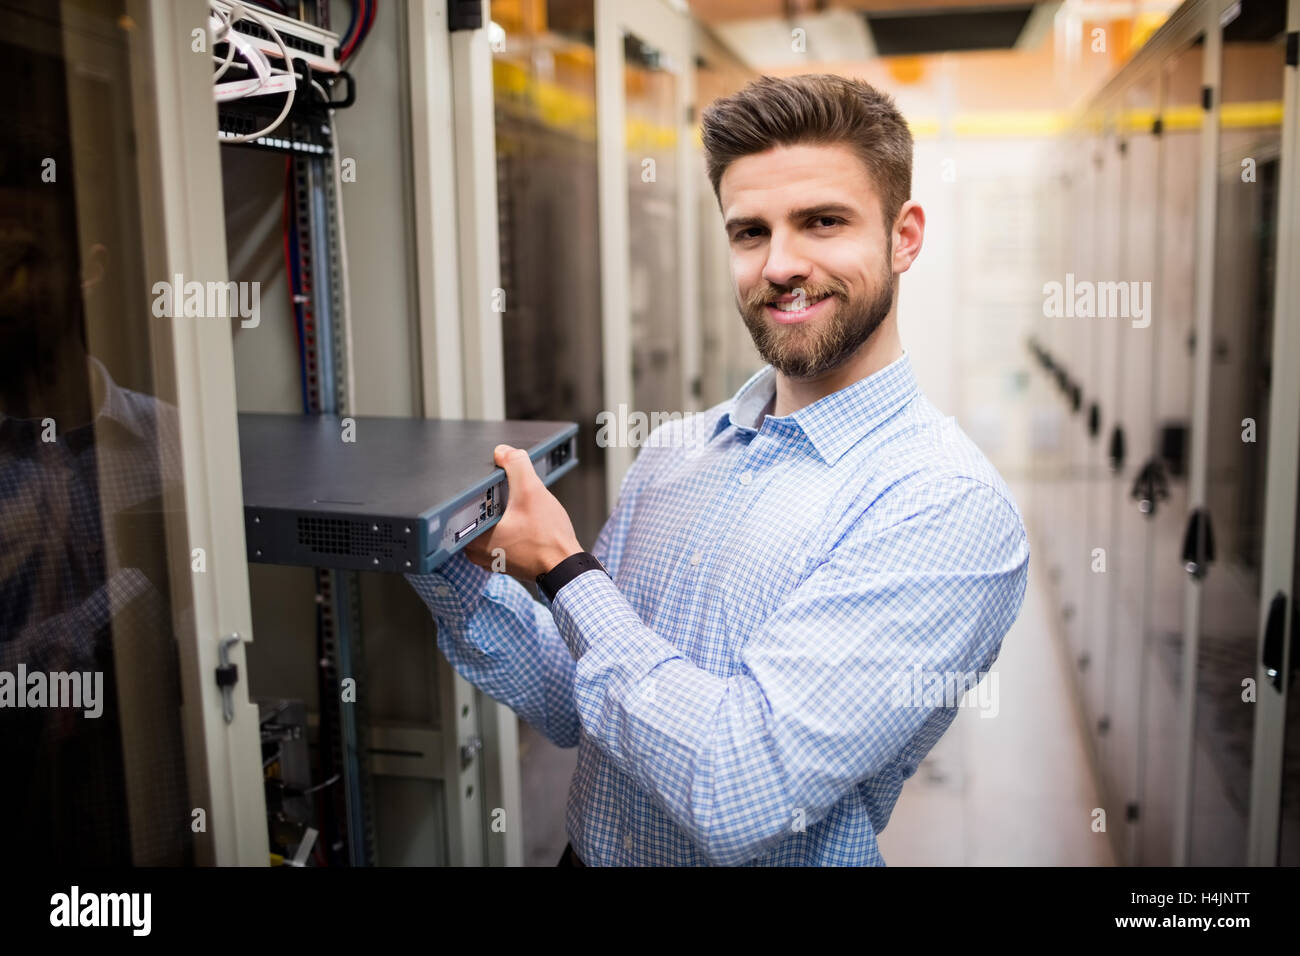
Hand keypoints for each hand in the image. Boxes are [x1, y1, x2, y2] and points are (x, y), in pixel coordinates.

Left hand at [463, 444, 582, 578]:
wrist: (567, 566)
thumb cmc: (549, 539)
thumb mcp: (532, 492)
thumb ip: (516, 466)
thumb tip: (503, 452)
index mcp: (474, 539)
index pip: (466, 503)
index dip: (481, 487)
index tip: (495, 482)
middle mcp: (476, 553)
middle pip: (479, 513)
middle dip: (494, 499)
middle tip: (511, 493)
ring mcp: (491, 559)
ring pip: (491, 524)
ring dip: (503, 511)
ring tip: (519, 505)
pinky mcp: (504, 560)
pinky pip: (501, 535)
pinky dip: (510, 525)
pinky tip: (524, 518)